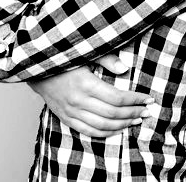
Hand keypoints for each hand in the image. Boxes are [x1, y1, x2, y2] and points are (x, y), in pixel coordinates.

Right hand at [27, 65, 152, 137]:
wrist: (36, 70)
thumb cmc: (64, 59)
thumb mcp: (85, 53)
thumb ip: (106, 59)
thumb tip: (125, 68)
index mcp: (85, 83)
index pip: (117, 97)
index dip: (135, 99)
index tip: (148, 98)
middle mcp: (78, 101)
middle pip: (113, 113)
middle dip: (133, 112)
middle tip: (147, 111)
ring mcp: (71, 112)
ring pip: (102, 125)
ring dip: (123, 125)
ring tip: (137, 120)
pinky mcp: (67, 118)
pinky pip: (89, 131)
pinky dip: (106, 133)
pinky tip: (118, 129)